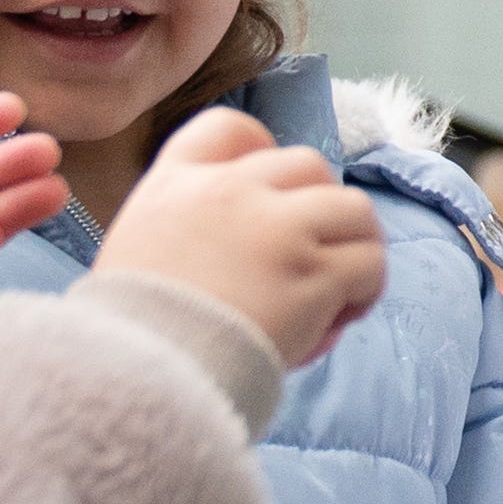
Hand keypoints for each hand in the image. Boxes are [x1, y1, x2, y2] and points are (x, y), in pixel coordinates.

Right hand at [95, 107, 391, 366]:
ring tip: (341, 287)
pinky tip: (343, 314)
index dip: (262, 149)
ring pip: (353, 208)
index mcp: (175, 184)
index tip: (272, 192)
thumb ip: (186, 231)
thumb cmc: (133, 333)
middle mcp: (230, 192)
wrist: (140, 375)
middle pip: (307, 163)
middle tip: (317, 251)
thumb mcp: (136, 253)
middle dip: (323, 203)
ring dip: (357, 244)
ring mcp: (277, 229)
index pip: (228, 128)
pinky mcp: (313, 273)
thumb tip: (238, 251)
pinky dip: (367, 287)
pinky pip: (369, 262)